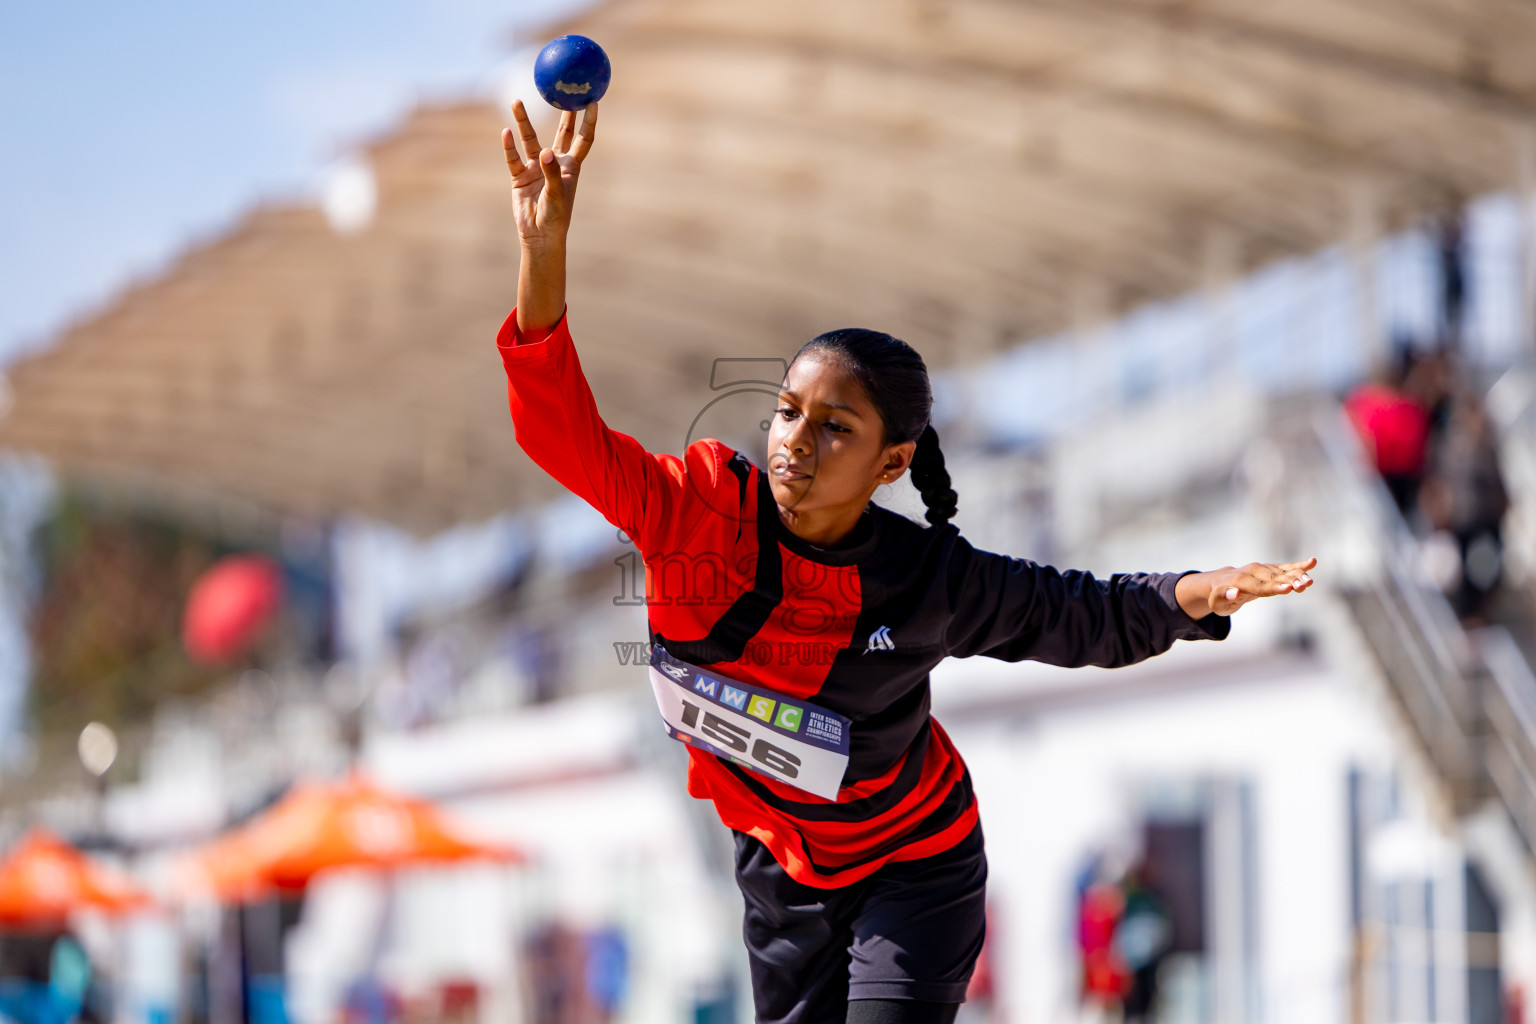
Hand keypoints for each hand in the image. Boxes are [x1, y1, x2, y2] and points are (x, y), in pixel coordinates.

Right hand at [502, 99, 596, 249]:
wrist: (539, 235)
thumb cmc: (555, 217)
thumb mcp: (557, 195)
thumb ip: (552, 174)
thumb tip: (545, 153)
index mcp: (571, 166)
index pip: (584, 139)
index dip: (589, 121)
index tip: (593, 101)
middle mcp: (555, 162)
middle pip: (561, 132)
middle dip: (563, 113)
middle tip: (561, 91)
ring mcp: (536, 168)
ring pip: (529, 139)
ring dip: (522, 121)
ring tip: (516, 101)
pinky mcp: (520, 176)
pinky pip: (513, 158)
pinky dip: (509, 146)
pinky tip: (505, 132)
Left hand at [1176, 556, 1316, 617]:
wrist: (1220, 581)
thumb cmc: (1218, 597)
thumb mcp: (1216, 602)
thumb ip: (1223, 597)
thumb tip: (1234, 592)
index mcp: (1240, 581)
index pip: (1260, 586)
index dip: (1274, 587)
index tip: (1288, 588)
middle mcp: (1253, 571)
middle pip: (1274, 578)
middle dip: (1291, 581)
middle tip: (1306, 585)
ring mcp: (1262, 568)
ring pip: (1283, 572)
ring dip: (1298, 575)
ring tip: (1311, 581)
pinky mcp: (1269, 569)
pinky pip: (1286, 567)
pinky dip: (1298, 565)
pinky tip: (1312, 562)